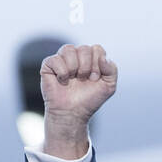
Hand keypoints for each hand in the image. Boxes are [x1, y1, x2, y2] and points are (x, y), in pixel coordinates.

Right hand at [39, 43, 116, 158]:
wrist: (73, 113)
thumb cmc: (89, 100)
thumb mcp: (109, 86)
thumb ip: (112, 69)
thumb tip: (103, 57)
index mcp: (91, 58)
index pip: (97, 49)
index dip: (97, 64)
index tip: (94, 79)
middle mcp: (76, 56)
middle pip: (84, 49)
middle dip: (86, 67)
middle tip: (83, 80)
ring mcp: (62, 59)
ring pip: (68, 49)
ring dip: (74, 68)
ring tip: (73, 80)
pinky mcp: (48, 65)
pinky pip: (55, 59)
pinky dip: (62, 72)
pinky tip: (62, 81)